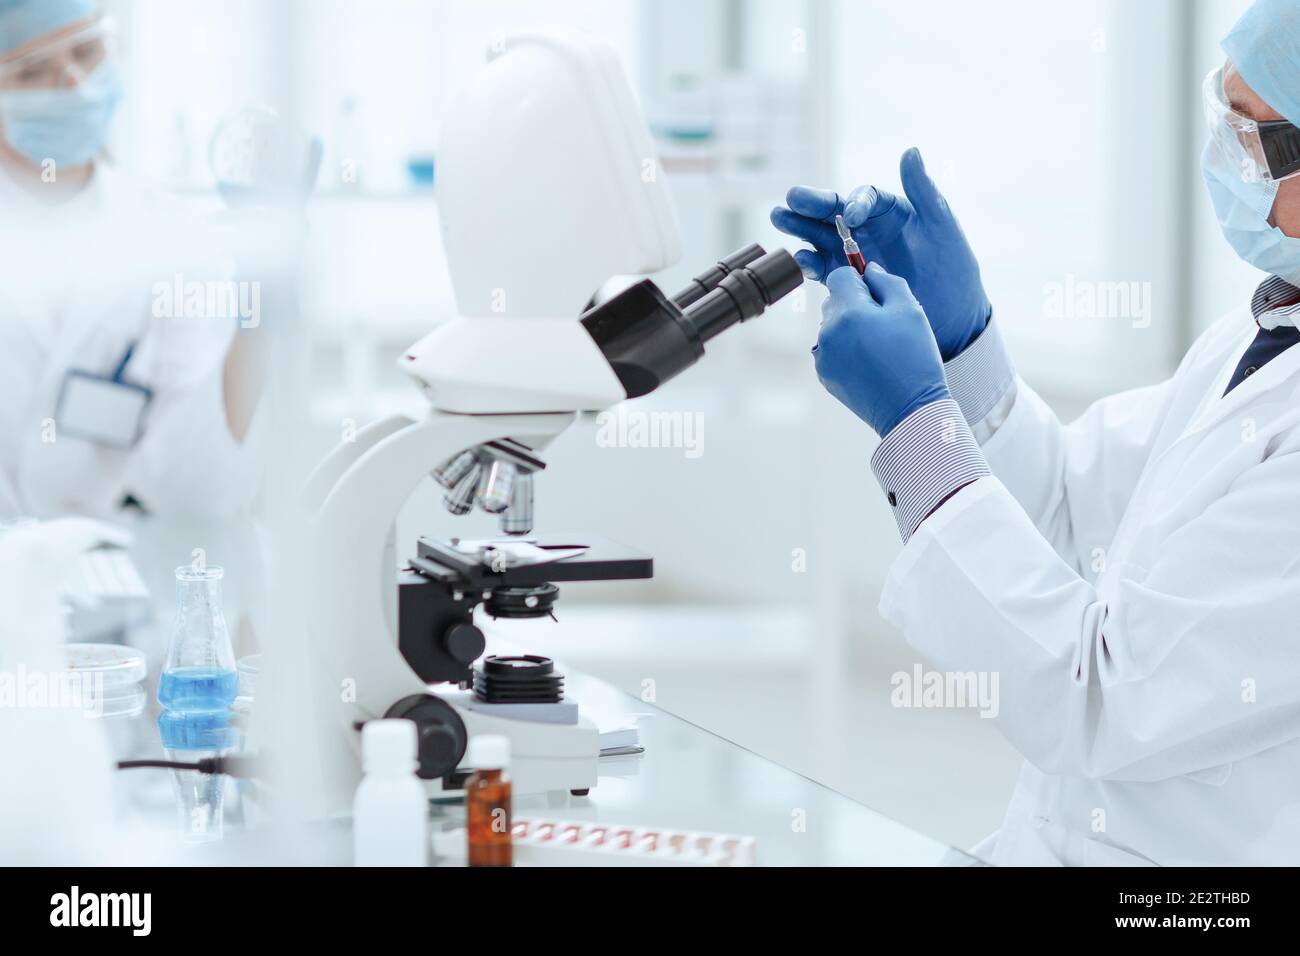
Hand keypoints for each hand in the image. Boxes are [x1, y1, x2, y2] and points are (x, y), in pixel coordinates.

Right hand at [771, 147, 991, 360]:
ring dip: (800, 229)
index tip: (851, 216)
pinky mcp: (844, 282)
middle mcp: (866, 230)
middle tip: (791, 200)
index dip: (856, 203)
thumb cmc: (953, 268)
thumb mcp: (943, 227)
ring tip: (780, 219)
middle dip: (810, 205)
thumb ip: (924, 190)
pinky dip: (809, 264)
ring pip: (819, 237)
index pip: (865, 197)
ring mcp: (852, 256)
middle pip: (832, 212)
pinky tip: (802, 260)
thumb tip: (911, 152)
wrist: (952, 317)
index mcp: (889, 211)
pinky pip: (821, 270)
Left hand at [814, 263, 949, 436]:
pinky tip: (869, 363)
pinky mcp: (824, 374)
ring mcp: (823, 355)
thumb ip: (886, 282)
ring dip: (849, 328)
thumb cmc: (915, 358)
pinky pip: (831, 349)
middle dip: (855, 305)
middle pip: (834, 302)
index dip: (859, 281)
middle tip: (883, 325)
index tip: (875, 296)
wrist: (910, 409)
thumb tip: (867, 271)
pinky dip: (845, 350)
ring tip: (878, 347)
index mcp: (848, 312)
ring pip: (832, 326)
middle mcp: (828, 332)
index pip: (839, 277)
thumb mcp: (910, 310)